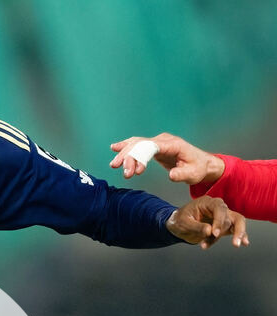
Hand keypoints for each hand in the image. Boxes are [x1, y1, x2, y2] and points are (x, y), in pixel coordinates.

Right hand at [110, 132, 225, 184]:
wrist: (202, 163)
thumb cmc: (198, 169)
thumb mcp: (193, 174)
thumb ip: (182, 174)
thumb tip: (171, 175)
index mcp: (173, 145)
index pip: (151, 147)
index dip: (140, 157)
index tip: (134, 171)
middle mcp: (164, 140)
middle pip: (141, 144)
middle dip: (129, 158)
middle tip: (124, 174)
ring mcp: (159, 142)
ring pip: (137, 143)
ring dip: (125, 153)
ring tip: (114, 165)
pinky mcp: (155, 147)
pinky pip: (138, 144)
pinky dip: (126, 146)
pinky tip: (115, 148)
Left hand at [166, 196, 248, 249]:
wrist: (178, 225)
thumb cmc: (179, 221)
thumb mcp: (183, 223)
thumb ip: (196, 226)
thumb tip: (209, 231)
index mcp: (208, 203)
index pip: (219, 209)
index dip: (219, 221)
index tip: (214, 234)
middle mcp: (218, 208)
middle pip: (231, 216)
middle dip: (235, 229)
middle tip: (234, 243)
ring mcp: (222, 217)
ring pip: (235, 223)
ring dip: (236, 235)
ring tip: (236, 245)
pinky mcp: (223, 226)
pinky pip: (235, 229)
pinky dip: (240, 235)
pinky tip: (244, 243)